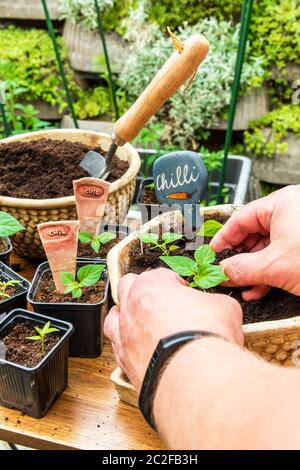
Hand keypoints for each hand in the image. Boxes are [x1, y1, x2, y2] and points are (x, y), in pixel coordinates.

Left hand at [104, 268, 242, 392]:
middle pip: (129, 287)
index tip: (185, 294)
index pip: (161, 275)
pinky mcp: (123, 360)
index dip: (176, 284)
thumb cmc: (204, 337)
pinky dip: (129, 347)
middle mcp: (132, 305)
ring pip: (115, 317)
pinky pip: (119, 348)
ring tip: (145, 325)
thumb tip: (215, 307)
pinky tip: (144, 352)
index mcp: (153, 284)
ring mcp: (124, 333)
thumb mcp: (224, 306)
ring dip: (128, 317)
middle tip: (163, 303)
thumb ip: (213, 302)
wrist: (194, 376)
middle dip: (144, 292)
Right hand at [210, 185, 299, 300]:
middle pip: (255, 233)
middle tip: (226, 272)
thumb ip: (241, 268)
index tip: (213, 253)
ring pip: (268, 247)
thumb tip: (220, 271)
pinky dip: (269, 272)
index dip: (224, 238)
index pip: (241, 218)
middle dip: (240, 258)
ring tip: (242, 286)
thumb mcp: (274, 266)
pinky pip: (282, 255)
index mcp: (282, 204)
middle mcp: (292, 212)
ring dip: (253, 270)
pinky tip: (259, 289)